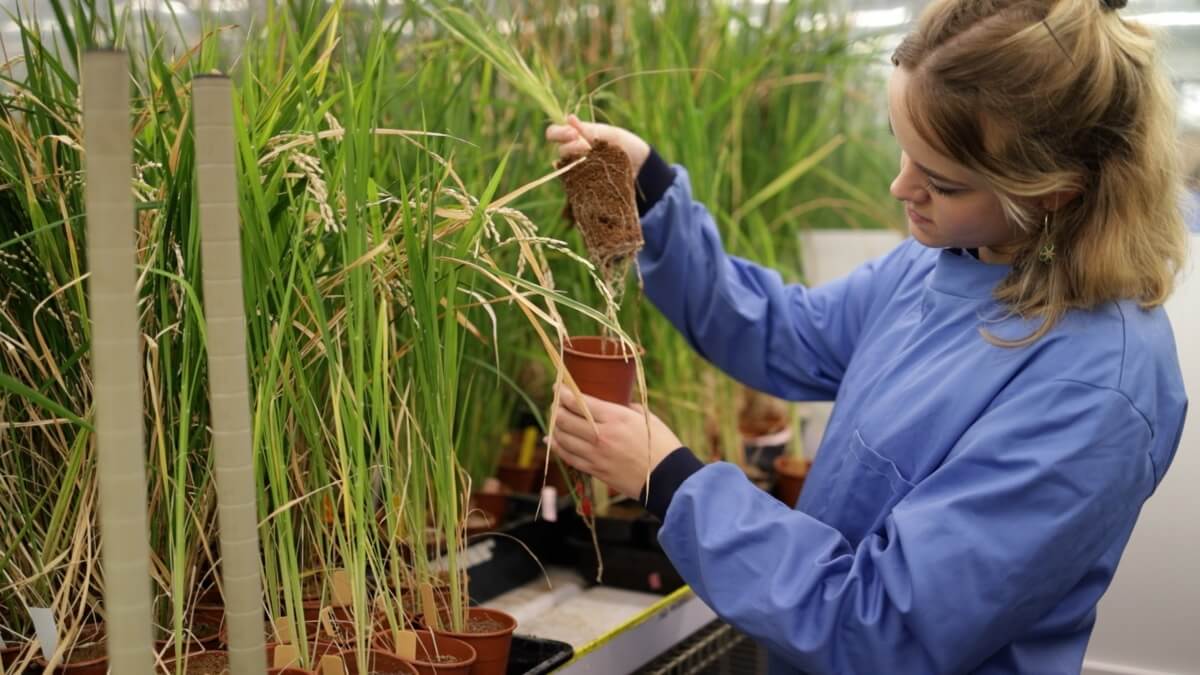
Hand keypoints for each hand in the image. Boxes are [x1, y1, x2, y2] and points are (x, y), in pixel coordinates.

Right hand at [545, 114, 650, 173]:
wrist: (640, 165)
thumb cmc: (622, 145)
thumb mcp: (607, 134)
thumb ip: (587, 130)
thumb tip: (568, 118)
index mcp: (574, 137)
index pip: (553, 133)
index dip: (559, 133)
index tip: (574, 133)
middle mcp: (572, 154)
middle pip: (560, 150)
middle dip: (571, 146)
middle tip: (586, 146)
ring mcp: (576, 170)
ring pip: (567, 167)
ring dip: (578, 161)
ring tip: (594, 160)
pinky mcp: (582, 186)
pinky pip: (575, 183)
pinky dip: (582, 177)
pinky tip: (591, 175)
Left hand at [548, 384, 682, 498]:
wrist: (668, 478)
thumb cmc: (661, 444)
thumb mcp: (645, 416)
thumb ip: (624, 407)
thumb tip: (611, 402)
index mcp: (615, 417)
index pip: (578, 401)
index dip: (562, 392)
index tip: (557, 386)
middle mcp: (601, 435)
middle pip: (564, 418)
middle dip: (556, 407)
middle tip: (556, 403)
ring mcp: (596, 455)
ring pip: (562, 437)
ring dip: (554, 426)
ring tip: (555, 419)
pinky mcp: (595, 470)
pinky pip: (568, 457)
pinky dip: (557, 446)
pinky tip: (552, 440)